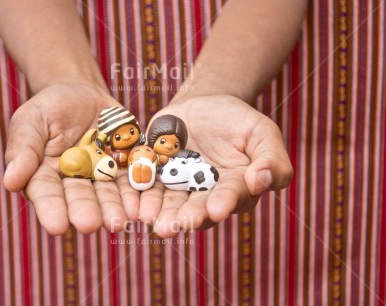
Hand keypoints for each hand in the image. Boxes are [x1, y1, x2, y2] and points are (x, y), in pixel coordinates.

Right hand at [3, 82, 139, 234]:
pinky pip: (131, 181)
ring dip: (112, 209)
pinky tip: (138, 206)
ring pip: (106, 195)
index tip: (56, 226)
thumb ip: (24, 148)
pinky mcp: (123, 167)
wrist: (83, 94)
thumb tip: (11, 182)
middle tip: (90, 224)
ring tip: (118, 221)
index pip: (46, 192)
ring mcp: (100, 176)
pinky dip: (134, 194)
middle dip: (85, 211)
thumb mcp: (32, 119)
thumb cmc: (50, 108)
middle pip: (79, 197)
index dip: (51, 209)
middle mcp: (73, 182)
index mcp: (44, 175)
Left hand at [138, 95, 292, 236]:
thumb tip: (260, 181)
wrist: (204, 103)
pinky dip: (140, 195)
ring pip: (169, 203)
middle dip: (188, 216)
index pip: (231, 197)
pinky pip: (147, 186)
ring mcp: (179, 186)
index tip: (217, 208)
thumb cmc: (238, 120)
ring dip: (161, 213)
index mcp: (235, 187)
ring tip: (152, 219)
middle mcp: (206, 194)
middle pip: (197, 207)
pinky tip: (134, 204)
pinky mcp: (156, 175)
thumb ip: (271, 159)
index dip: (224, 202)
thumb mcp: (262, 132)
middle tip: (179, 224)